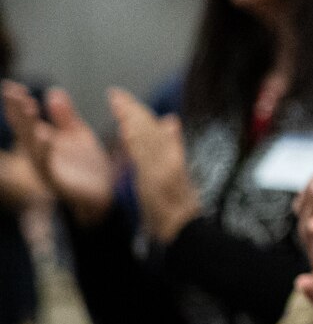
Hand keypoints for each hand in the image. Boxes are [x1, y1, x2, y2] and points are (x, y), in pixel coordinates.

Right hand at [1, 82, 117, 224]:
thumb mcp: (77, 135)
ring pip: (33, 146)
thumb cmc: (88, 165)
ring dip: (29, 127)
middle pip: (25, 129)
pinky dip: (46, 152)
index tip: (12, 86)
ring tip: (28, 107)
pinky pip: (48, 167)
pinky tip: (47, 138)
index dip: (18, 104)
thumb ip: (65, 116)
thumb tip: (53, 92)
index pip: (26, 120)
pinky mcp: (58, 182)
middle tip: (12, 92)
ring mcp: (47, 168)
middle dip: (17, 111)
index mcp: (44, 140)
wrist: (106, 195)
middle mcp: (41, 153)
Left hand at [107, 88, 199, 246]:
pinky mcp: (157, 181)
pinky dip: (137, 143)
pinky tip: (127, 130)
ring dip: (132, 120)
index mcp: (168, 157)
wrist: (185, 229)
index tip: (122, 98)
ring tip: (119, 103)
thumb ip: (172, 146)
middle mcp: (166, 160)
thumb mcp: (179, 174)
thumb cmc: (180, 206)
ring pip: (146, 140)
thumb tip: (171, 120)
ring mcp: (162, 170)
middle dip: (131, 111)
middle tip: (115, 94)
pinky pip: (144, 158)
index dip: (136, 112)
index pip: (150, 129)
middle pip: (148, 130)